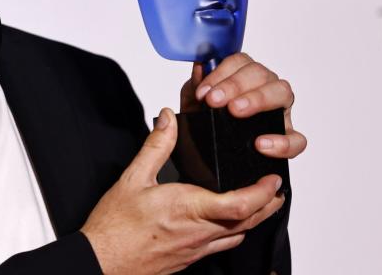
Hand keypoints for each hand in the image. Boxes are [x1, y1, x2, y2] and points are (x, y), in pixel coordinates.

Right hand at [81, 108, 285, 274]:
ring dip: (255, 219)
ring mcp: (197, 248)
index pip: (240, 203)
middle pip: (249, 221)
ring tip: (262, 203)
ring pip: (239, 235)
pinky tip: (229, 224)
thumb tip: (169, 120)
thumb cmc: (115, 226)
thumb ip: (156, 146)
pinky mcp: (190, 258)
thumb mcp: (133, 178)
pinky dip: (236, 231)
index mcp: (189, 208)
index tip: (272, 178)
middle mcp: (199, 232)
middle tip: (278, 189)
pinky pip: (223, 246)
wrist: (104, 260)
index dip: (263, 192)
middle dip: (269, 204)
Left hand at [180, 53, 306, 159]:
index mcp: (242, 76)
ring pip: (282, 92)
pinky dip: (283, 141)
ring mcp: (279, 112)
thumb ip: (194, 87)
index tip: (203, 92)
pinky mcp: (287, 138)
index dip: (220, 73)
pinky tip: (261, 144)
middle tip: (214, 100)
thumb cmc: (204, 126)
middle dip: (235, 84)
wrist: (204, 161)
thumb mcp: (193, 106)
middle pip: (260, 72)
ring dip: (258, 98)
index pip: (239, 62)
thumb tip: (201, 67)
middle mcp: (264, 88)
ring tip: (236, 111)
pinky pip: (297, 139)